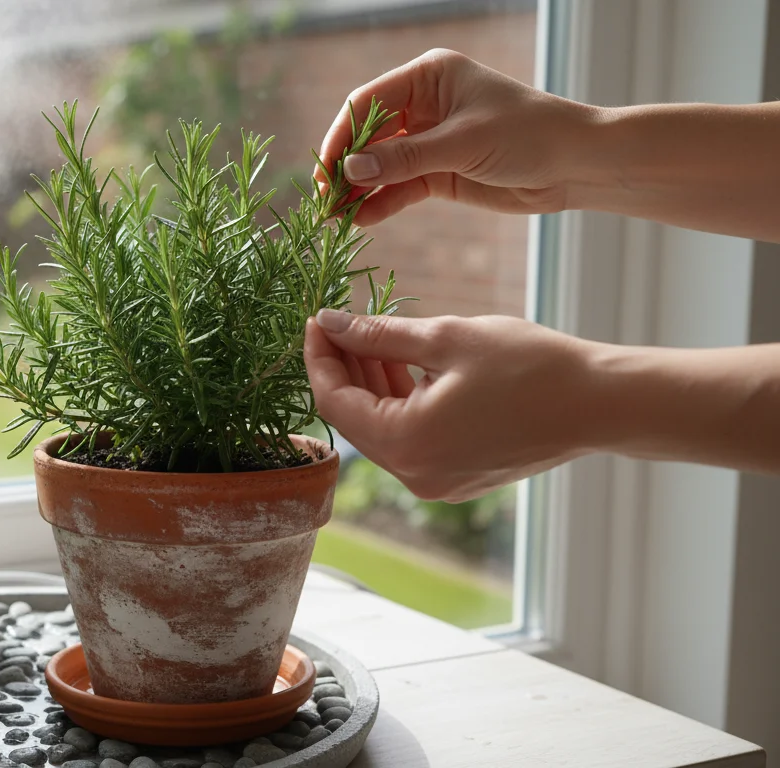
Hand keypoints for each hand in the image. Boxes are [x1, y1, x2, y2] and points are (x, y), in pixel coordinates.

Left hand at [302, 310, 594, 501]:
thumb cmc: (531, 366)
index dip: (320, 357)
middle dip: (343, 368)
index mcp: (406, 445)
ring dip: (372, 383)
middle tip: (339, 321)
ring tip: (372, 334)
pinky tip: (403, 363)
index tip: (316, 318)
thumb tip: (330, 323)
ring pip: (382, 428)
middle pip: (354, 419)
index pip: (334, 402)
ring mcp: (436, 481)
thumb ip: (379, 335)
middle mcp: (415, 475)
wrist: (602, 404)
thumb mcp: (446, 339)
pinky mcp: (456, 477)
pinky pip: (410, 437)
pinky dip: (400, 402)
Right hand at [316, 49, 600, 226]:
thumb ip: (405, 159)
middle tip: (325, 200)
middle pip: (367, 136)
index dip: (342, 136)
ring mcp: (429, 141)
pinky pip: (398, 188)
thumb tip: (351, 169)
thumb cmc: (528, 135)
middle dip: (345, 167)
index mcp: (427, 78)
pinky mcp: (438, 173)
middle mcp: (423, 106)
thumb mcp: (462, 144)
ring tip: (335, 218)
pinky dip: (380, 203)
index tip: (326, 170)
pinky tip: (362, 221)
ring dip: (358, 190)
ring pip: (379, 165)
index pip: (367, 103)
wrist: (576, 165)